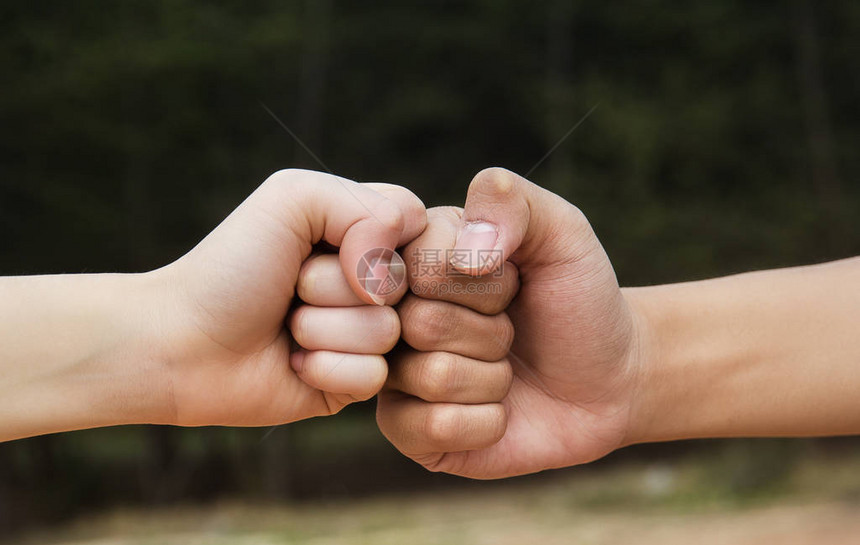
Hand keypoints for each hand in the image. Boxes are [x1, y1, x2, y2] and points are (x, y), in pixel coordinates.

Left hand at [146, 169, 425, 426]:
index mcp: (364, 231)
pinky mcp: (356, 382)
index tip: (329, 244)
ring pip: (388, 332)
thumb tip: (395, 271)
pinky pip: (373, 376)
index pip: (421, 224)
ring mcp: (366, 335)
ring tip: (286, 326)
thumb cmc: (232, 265)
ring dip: (322, 328)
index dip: (380, 239)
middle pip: (404, 282)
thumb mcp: (293, 199)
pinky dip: (324, 367)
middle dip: (334, 284)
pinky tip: (292, 362)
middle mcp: (373, 282)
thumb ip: (367, 205)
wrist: (182, 341)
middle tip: (293, 286)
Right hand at [376, 168, 640, 477]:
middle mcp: (392, 314)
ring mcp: (396, 374)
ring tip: (505, 369)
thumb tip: (464, 249)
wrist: (608, 380)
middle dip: (491, 331)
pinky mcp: (408, 431)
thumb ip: (511, 201)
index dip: (484, 280)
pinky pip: (434, 429)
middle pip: (420, 324)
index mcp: (413, 257)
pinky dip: (486, 421)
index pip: (418, 262)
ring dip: (493, 378)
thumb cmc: (578, 299)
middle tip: (510, 332)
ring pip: (432, 377)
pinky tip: (498, 410)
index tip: (510, 281)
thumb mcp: (561, 232)